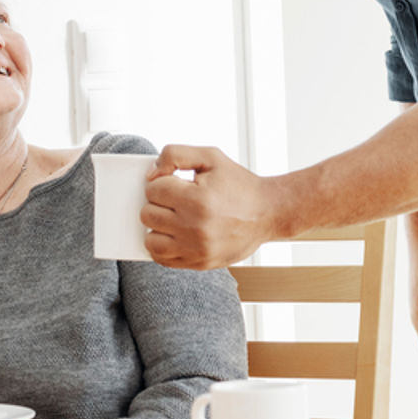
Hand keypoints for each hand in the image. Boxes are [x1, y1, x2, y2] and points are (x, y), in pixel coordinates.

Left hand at [140, 144, 281, 268]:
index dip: (162, 183)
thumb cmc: (238, 184)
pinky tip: (174, 235)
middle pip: (148, 214)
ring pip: (150, 240)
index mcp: (198, 199)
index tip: (176, 184)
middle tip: (176, 201)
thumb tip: (150, 174)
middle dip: (158, 204)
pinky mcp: (200, 263)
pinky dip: (162, 247)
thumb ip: (175, 155)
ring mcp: (198, 248)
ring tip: (172, 219)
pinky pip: (163, 259)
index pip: (153, 189)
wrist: (269, 213)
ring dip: (156, 228)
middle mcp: (196, 227)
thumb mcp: (210, 157)